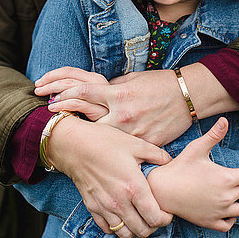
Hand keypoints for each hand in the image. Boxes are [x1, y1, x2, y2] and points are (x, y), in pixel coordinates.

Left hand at [34, 67, 108, 120]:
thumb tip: (54, 92)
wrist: (123, 127)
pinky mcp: (99, 110)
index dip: (52, 74)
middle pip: (68, 77)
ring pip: (72, 87)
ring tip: (42, 96)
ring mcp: (99, 96)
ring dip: (53, 90)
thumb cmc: (104, 113)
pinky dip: (62, 104)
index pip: (69, 70)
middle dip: (49, 82)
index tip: (39, 81)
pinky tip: (52, 108)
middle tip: (36, 89)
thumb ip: (77, 92)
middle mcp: (98, 83)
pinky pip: (77, 103)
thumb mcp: (92, 99)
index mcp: (94, 79)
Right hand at [47, 115, 172, 237]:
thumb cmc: (105, 141)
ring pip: (125, 234)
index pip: (155, 218)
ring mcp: (104, 207)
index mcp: (133, 187)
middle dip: (153, 226)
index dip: (165, 219)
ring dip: (136, 230)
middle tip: (156, 215)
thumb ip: (158, 155)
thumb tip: (171, 162)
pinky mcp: (92, 208)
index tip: (167, 212)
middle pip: (142, 230)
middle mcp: (119, 202)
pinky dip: (117, 228)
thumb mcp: (136, 144)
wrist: (74, 145)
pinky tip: (122, 215)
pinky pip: (107, 229)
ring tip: (140, 217)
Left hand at [48, 69, 191, 145]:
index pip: (82, 94)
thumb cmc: (159, 84)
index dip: (63, 96)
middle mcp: (122, 114)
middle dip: (68, 120)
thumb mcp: (132, 80)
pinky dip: (112, 152)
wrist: (188, 96)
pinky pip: (124, 151)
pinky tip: (103, 157)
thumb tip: (94, 94)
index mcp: (118, 94)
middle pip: (86, 120)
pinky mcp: (144, 145)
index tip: (50, 102)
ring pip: (103, 140)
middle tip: (53, 122)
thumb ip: (111, 89)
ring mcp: (132, 132)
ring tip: (74, 142)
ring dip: (88, 140)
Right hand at [147, 118, 238, 231]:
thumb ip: (214, 135)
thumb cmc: (180, 166)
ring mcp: (219, 211)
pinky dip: (233, 220)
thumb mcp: (197, 148)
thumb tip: (224, 119)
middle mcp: (226, 196)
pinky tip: (234, 216)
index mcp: (226, 178)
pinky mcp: (210, 222)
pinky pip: (227, 224)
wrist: (163, 190)